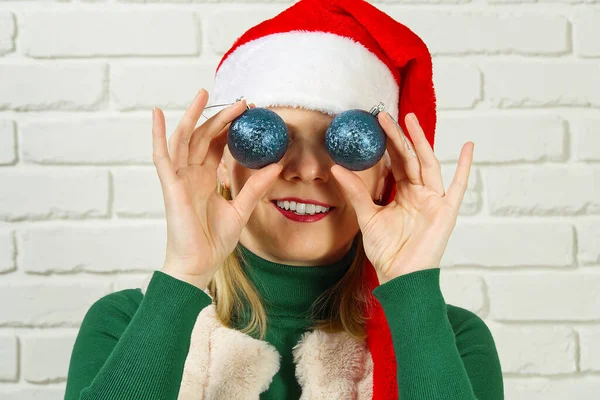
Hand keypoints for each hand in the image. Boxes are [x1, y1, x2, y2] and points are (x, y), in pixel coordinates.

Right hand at [152, 89, 281, 288]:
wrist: (199, 264)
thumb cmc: (215, 240)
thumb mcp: (242, 210)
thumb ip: (255, 187)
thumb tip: (276, 166)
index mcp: (206, 178)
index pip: (217, 144)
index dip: (231, 128)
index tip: (249, 113)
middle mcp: (191, 174)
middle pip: (203, 136)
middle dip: (220, 117)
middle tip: (241, 101)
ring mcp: (179, 178)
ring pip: (183, 139)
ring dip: (193, 116)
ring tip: (203, 93)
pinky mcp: (170, 186)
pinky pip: (161, 156)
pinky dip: (158, 134)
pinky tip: (158, 113)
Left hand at [330, 111, 473, 284]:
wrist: (400, 277)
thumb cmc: (386, 250)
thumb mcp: (367, 216)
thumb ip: (356, 192)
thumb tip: (336, 168)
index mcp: (402, 192)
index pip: (395, 161)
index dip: (387, 142)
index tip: (376, 123)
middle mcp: (419, 192)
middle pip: (409, 158)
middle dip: (398, 136)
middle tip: (385, 115)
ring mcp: (434, 200)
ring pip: (427, 164)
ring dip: (421, 142)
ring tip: (411, 119)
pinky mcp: (447, 211)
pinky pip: (458, 186)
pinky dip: (465, 167)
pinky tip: (469, 146)